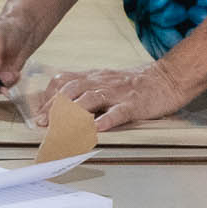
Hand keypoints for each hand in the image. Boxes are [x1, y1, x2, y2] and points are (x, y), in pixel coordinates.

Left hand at [44, 61, 194, 131]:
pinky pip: (118, 111)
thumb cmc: (134, 84)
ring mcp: (117, 93)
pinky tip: (97, 129)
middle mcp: (101, 82)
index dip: (49, 97)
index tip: (39, 114)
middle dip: (54, 107)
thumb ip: (86, 89)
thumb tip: (62, 105)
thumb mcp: (106, 81)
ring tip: (61, 128)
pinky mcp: (134, 104)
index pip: (63, 81)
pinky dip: (107, 120)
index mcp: (93, 77)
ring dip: (73, 114)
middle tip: (43, 123)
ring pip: (91, 99)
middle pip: (72, 90)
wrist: (167, 78)